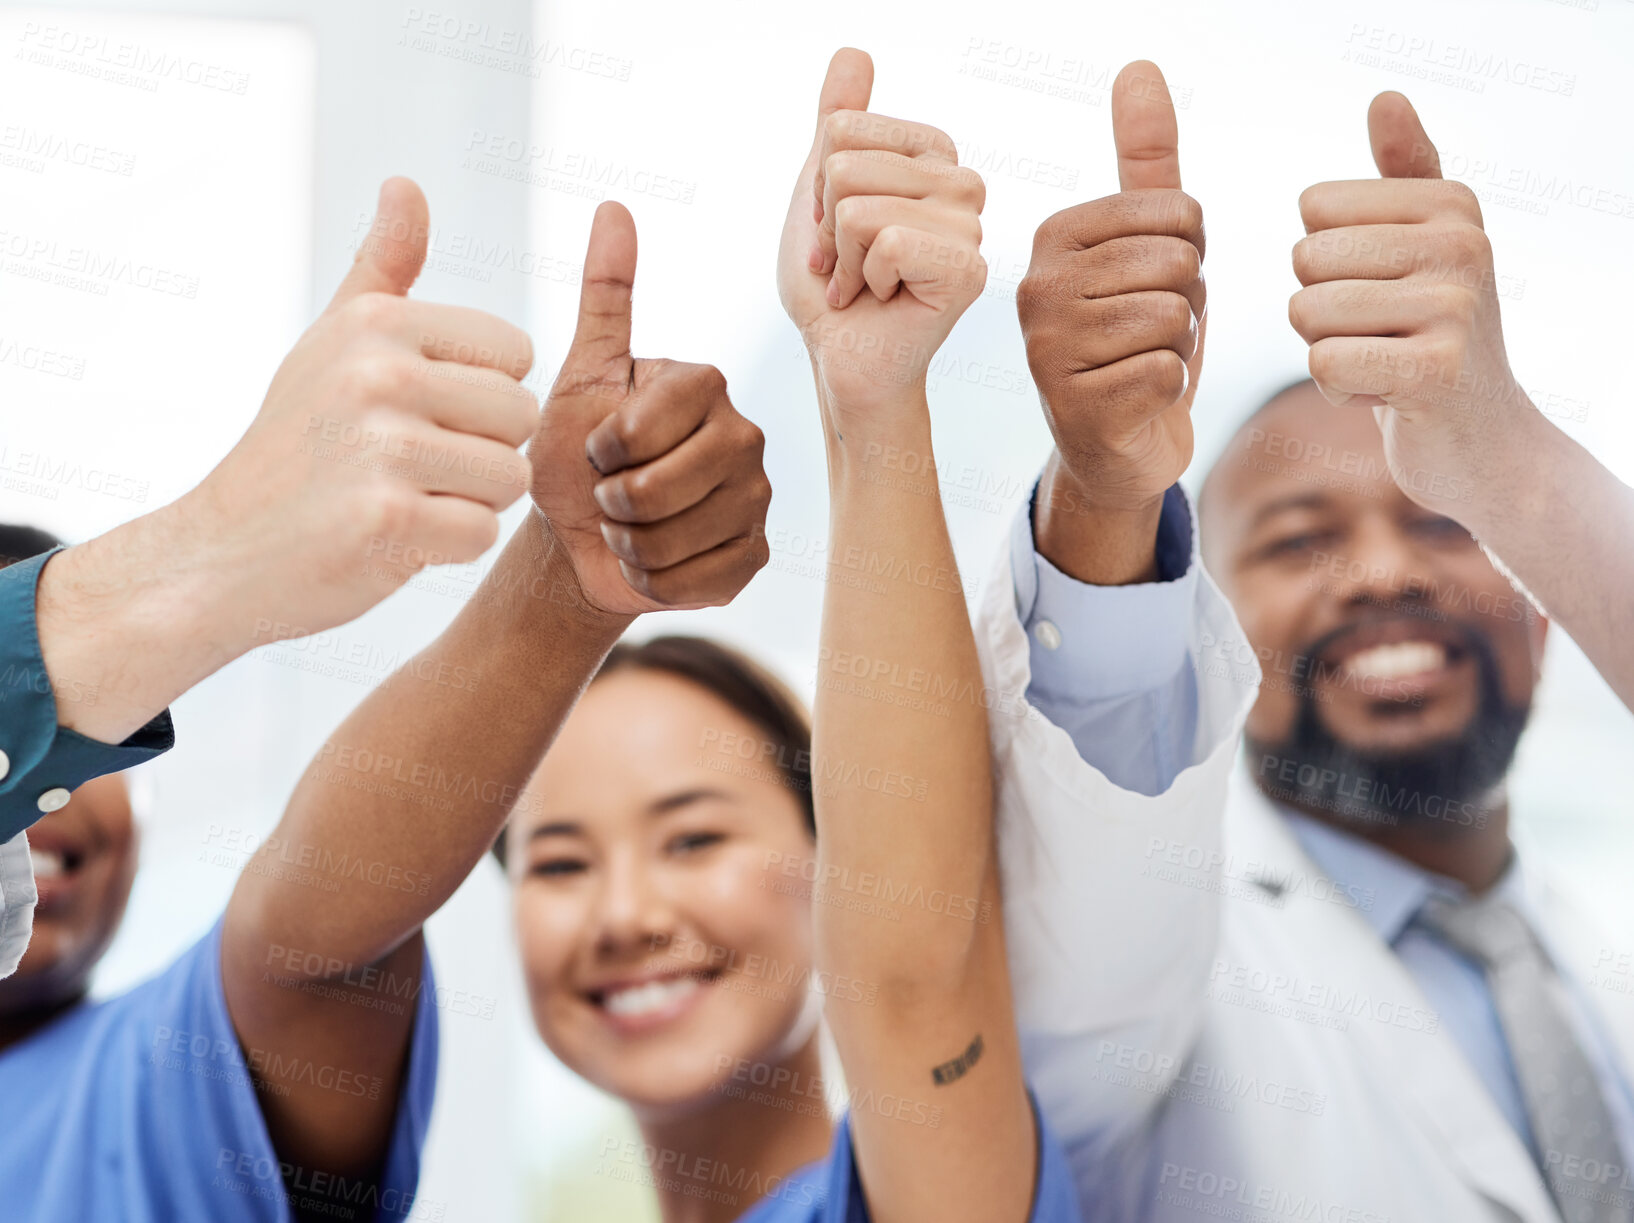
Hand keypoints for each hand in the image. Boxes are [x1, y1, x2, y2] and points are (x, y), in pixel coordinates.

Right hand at [33, 178, 538, 742]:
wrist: (219, 552)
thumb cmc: (293, 449)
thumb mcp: (330, 343)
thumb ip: (383, 269)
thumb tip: (406, 185)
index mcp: (378, 323)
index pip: (515, 353)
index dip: (482, 397)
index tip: (418, 417)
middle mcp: (379, 374)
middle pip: (522, 417)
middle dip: (483, 453)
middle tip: (411, 470)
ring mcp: (381, 447)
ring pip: (510, 478)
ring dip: (468, 503)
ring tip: (402, 502)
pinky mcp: (386, 520)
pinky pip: (481, 533)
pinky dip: (447, 549)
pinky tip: (394, 542)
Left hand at [529, 201, 770, 615]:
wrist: (581, 538)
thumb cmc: (575, 451)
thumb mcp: (580, 373)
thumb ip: (604, 296)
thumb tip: (614, 204)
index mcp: (705, 383)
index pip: (644, 427)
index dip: (601, 450)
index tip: (594, 448)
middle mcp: (745, 434)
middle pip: (663, 487)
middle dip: (613, 502)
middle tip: (607, 495)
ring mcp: (757, 497)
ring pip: (677, 538)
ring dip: (629, 544)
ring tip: (625, 528)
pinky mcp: (754, 555)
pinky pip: (699, 581)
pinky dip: (655, 581)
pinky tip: (649, 563)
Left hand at [777, 48, 985, 436]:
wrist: (843, 362)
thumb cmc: (833, 287)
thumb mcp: (819, 192)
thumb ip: (837, 123)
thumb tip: (853, 53)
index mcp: (932, 154)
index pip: (843, 128)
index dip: (817, 186)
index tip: (837, 230)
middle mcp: (961, 183)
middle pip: (846, 163)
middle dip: (826, 226)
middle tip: (848, 264)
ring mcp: (970, 226)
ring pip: (859, 205)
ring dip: (844, 259)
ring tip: (866, 285)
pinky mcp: (967, 270)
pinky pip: (887, 241)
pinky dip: (864, 280)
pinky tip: (883, 300)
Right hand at [1018, 61, 1204, 517]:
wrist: (1116, 448)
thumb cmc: (1136, 339)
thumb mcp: (1150, 245)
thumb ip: (1146, 159)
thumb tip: (1139, 66)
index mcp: (1055, 237)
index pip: (1180, 212)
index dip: (1193, 254)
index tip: (1155, 285)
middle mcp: (1037, 287)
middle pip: (1178, 264)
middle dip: (1187, 303)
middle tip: (1150, 333)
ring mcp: (1048, 349)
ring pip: (1173, 318)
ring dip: (1179, 349)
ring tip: (1141, 363)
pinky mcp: (1073, 406)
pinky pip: (1166, 373)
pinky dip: (1169, 391)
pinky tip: (1136, 400)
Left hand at [1289, 93, 1537, 521]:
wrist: (1482, 440)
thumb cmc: (1431, 335)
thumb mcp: (1424, 245)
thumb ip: (1404, 172)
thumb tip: (1387, 97)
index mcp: (1450, 202)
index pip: (1314, 209)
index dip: (1324, 262)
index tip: (1379, 289)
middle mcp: (1462, 242)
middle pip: (1305, 260)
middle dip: (1320, 311)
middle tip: (1378, 333)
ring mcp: (1455, 304)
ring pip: (1307, 313)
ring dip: (1327, 351)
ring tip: (1384, 361)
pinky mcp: (1436, 370)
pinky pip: (1324, 363)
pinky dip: (1339, 390)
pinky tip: (1387, 395)